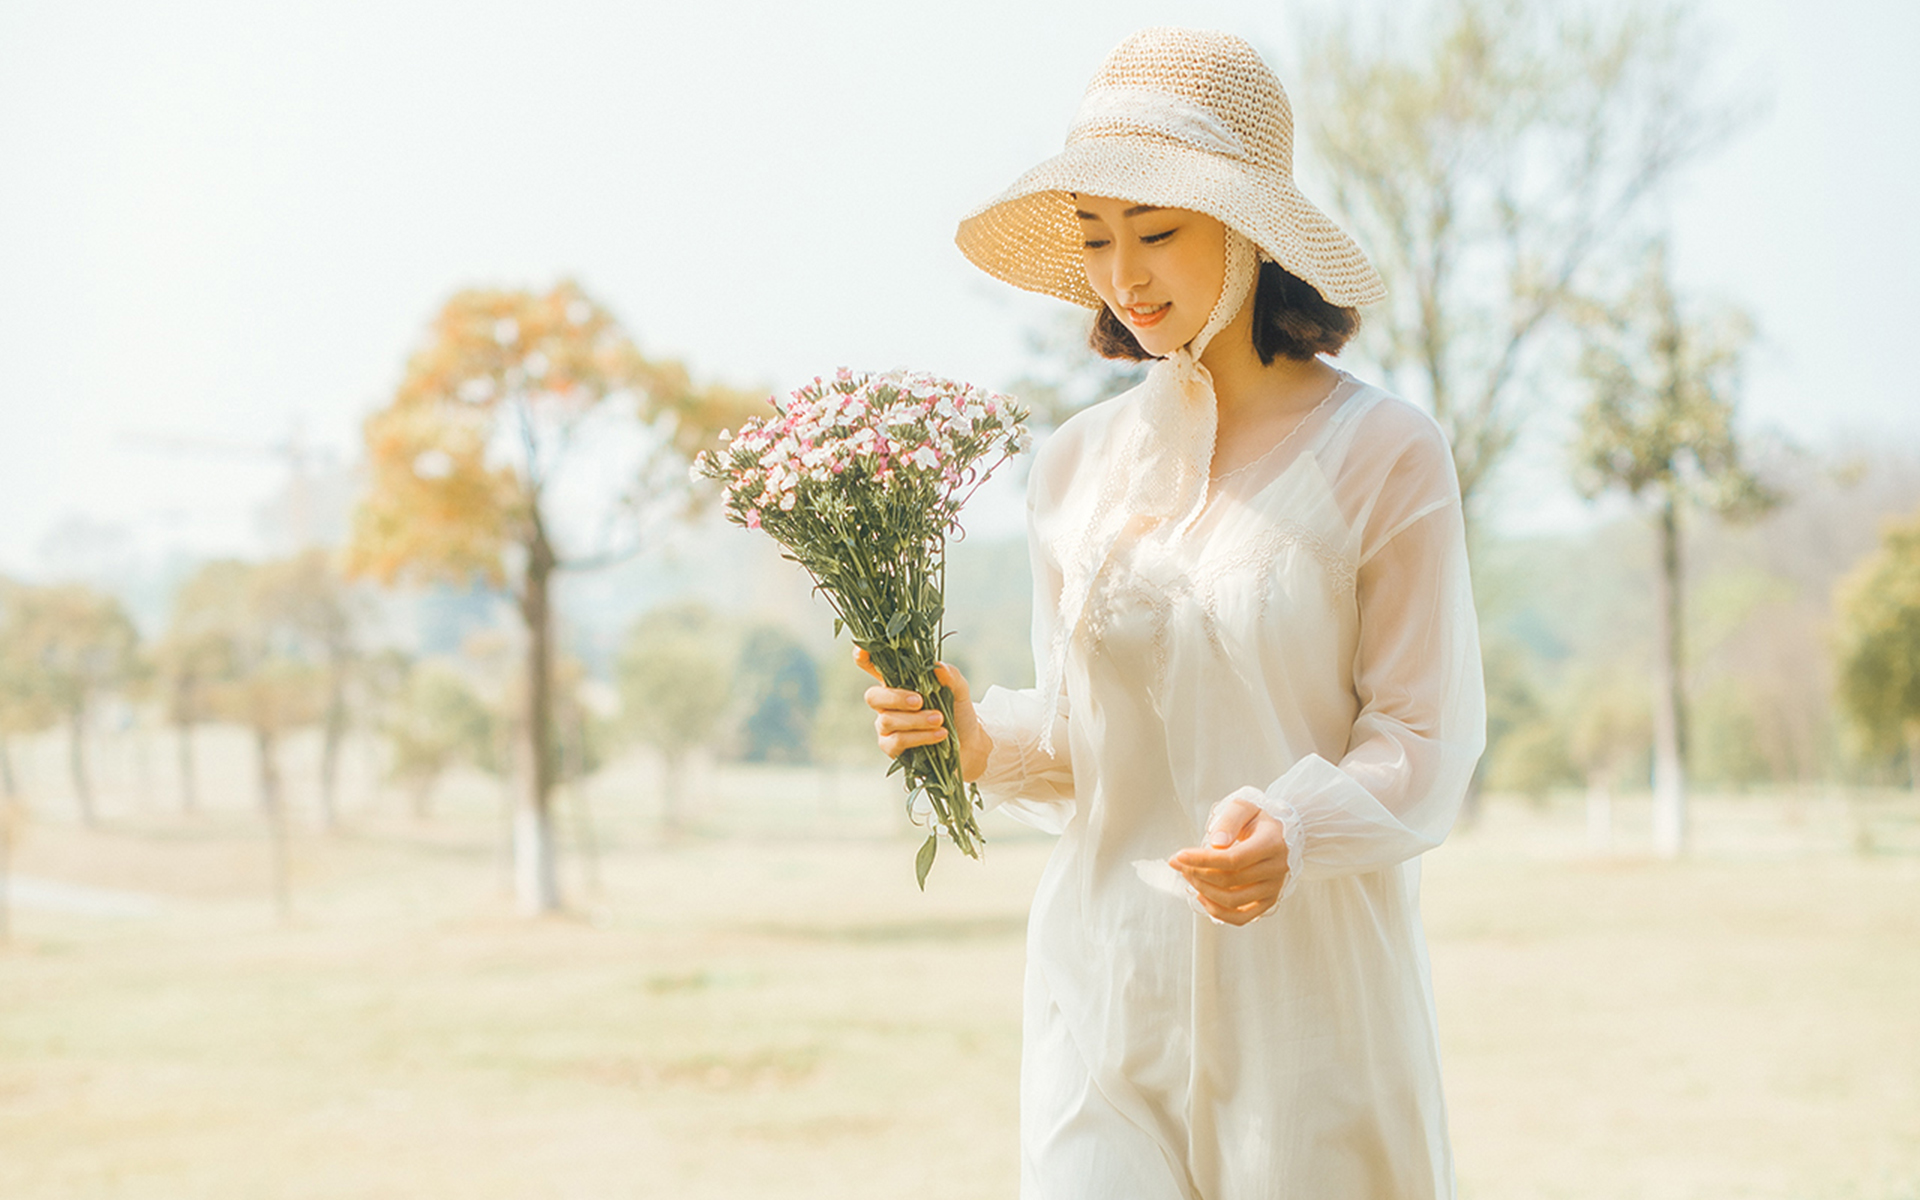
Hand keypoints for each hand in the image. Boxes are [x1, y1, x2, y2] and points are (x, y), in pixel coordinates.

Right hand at [857, 650, 992, 782]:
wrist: (969, 744)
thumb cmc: (958, 712)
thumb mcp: (959, 690)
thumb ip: (950, 675)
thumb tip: (938, 667)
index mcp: (899, 682)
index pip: (874, 667)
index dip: (864, 658)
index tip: (861, 652)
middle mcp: (888, 704)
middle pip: (873, 697)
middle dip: (895, 697)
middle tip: (920, 701)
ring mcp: (887, 726)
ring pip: (887, 720)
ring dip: (916, 720)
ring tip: (939, 719)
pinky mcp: (892, 748)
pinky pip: (897, 741)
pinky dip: (920, 737)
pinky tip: (939, 734)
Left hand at [1168, 793, 1289, 925]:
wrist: (1279, 834)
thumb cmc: (1256, 820)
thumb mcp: (1243, 808)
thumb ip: (1229, 821)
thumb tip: (1216, 844)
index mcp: (1272, 843)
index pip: (1233, 859)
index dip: (1203, 860)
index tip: (1179, 856)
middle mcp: (1276, 869)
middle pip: (1229, 881)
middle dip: (1197, 873)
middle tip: (1180, 863)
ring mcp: (1273, 888)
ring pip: (1233, 901)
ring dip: (1203, 890)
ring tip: (1189, 875)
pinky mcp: (1268, 902)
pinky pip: (1242, 917)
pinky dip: (1218, 912)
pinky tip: (1202, 896)